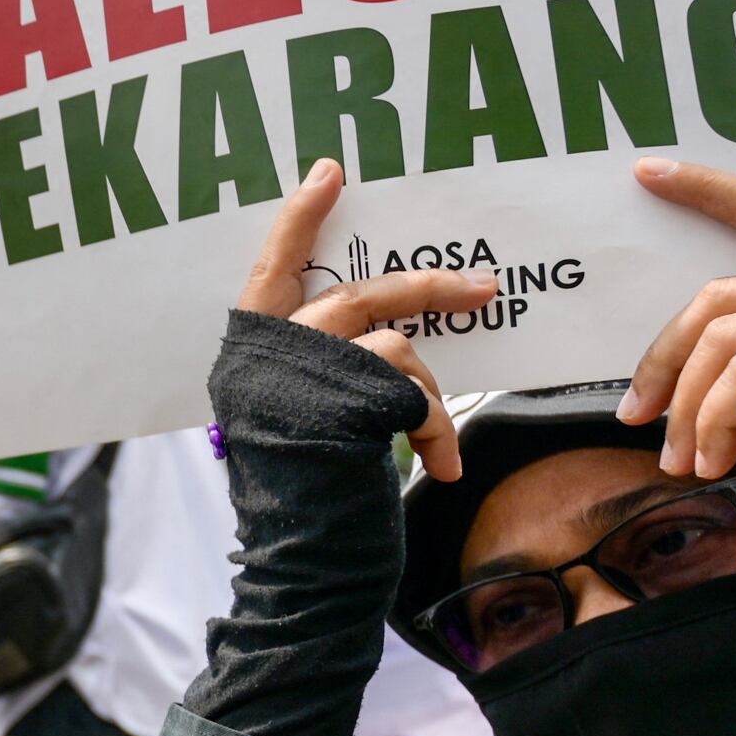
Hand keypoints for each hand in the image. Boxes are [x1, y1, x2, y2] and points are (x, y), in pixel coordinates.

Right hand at [236, 164, 466, 480]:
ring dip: (429, 389)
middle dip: (426, 288)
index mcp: (251, 356)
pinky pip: (410, 394)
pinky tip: (442, 464)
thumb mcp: (297, 425)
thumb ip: (318, 373)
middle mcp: (268, 360)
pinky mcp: (342, 409)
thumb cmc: (307, 499)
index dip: (298, 220)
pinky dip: (434, 428)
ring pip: (392, 347)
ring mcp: (302, 381)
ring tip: (441, 443)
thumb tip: (384, 335)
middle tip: (484, 288)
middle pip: (356, 298)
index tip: (330, 171)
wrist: (301, 563)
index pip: (271, 270)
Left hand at [617, 160, 735, 477]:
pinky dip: (713, 426)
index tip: (649, 171)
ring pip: (717, 344)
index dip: (706, 188)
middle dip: (662, 362)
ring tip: (680, 462)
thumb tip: (699, 383)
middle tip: (634, 414)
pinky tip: (713, 458)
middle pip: (712, 301)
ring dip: (687, 412)